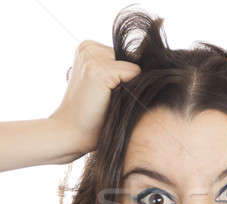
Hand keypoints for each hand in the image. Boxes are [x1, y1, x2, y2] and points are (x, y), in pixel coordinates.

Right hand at [49, 40, 140, 155]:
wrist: (71, 133)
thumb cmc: (92, 113)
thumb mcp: (106, 83)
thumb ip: (122, 67)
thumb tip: (154, 62)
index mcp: (88, 47)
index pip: (127, 55)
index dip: (125, 78)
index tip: (106, 92)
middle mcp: (89, 47)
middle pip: (133, 58)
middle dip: (128, 80)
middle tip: (106, 99)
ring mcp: (93, 57)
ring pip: (135, 67)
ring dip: (129, 86)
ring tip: (107, 100)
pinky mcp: (99, 71)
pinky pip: (134, 73)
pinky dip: (129, 90)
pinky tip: (108, 101)